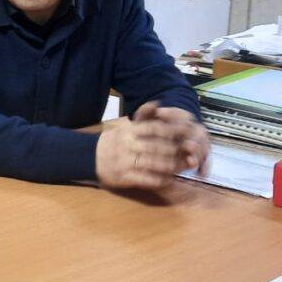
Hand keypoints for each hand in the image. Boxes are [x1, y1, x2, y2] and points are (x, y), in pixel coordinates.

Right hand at [95, 102, 209, 189]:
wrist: (91, 157)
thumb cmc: (115, 141)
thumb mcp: (127, 126)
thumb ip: (143, 116)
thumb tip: (156, 102)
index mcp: (129, 131)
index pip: (154, 128)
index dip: (173, 130)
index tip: (188, 132)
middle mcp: (128, 145)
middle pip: (157, 147)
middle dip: (176, 150)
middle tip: (190, 151)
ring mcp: (126, 162)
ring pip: (154, 164)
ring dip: (171, 166)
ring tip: (183, 166)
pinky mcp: (125, 178)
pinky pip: (146, 180)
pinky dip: (160, 180)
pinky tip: (169, 179)